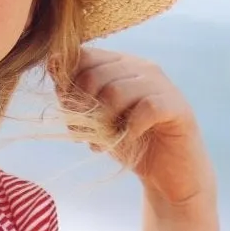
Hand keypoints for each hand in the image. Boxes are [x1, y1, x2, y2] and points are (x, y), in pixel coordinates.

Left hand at [67, 48, 216, 209]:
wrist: (166, 174)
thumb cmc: (128, 143)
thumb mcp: (94, 118)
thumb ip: (74, 93)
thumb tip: (52, 63)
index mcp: (119, 64)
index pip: (82, 55)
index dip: (67, 85)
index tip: (67, 112)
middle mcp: (141, 67)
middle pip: (94, 74)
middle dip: (81, 109)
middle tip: (81, 135)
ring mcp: (161, 84)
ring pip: (116, 91)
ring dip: (102, 122)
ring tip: (102, 141)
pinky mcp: (177, 106)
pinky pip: (146, 109)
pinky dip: (131, 128)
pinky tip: (129, 139)